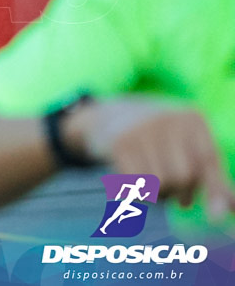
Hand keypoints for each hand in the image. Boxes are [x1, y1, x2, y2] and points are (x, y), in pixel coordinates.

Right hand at [73, 98, 234, 220]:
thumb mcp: (191, 147)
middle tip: (176, 192)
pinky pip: (137, 184)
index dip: (214, 189)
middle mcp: (167, 120)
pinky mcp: (120, 144)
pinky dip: (140, 193)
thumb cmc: (162, 140)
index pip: (208, 160)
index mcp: (192, 119)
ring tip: (154, 183)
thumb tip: (228, 212)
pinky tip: (136, 183)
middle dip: (181, 191)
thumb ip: (213, 178)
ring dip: (160, 195)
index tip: (216, 217)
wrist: (111, 117)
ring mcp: (141, 130)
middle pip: (184, 176)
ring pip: (160, 183)